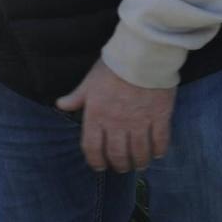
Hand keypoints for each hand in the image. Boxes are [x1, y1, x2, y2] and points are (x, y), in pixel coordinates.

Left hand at [55, 61, 175, 172]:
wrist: (142, 54)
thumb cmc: (114, 65)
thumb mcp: (90, 81)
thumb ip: (77, 97)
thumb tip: (61, 104)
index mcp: (97, 116)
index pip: (92, 148)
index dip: (96, 161)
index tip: (100, 166)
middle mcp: (116, 124)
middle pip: (117, 154)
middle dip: (119, 165)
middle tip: (122, 167)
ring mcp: (139, 122)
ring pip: (138, 151)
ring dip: (139, 162)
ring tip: (140, 164)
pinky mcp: (160, 117)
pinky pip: (160, 140)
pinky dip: (159, 150)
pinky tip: (158, 154)